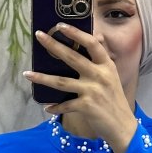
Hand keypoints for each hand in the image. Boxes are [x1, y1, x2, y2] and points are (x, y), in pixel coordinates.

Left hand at [24, 25, 137, 152]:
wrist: (123, 126)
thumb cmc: (115, 100)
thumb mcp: (112, 76)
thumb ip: (102, 58)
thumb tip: (96, 36)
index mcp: (106, 65)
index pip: (91, 44)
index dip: (76, 33)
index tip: (60, 25)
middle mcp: (99, 75)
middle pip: (72, 57)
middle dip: (53, 45)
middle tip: (39, 36)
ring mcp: (92, 91)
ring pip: (62, 82)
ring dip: (42, 78)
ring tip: (28, 74)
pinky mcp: (86, 106)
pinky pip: (65, 105)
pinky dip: (55, 107)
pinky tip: (46, 107)